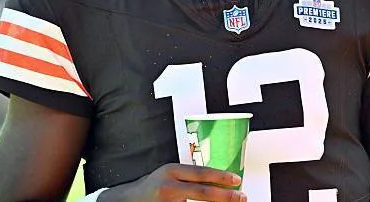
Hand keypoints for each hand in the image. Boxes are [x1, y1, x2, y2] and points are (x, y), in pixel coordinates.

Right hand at [98, 163, 245, 201]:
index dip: (221, 176)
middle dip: (224, 196)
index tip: (236, 180)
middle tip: (240, 197)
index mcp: (171, 171)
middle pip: (202, 192)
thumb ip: (190, 177)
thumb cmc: (153, 187)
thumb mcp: (171, 175)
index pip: (200, 173)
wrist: (128, 200)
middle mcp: (168, 186)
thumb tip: (218, 182)